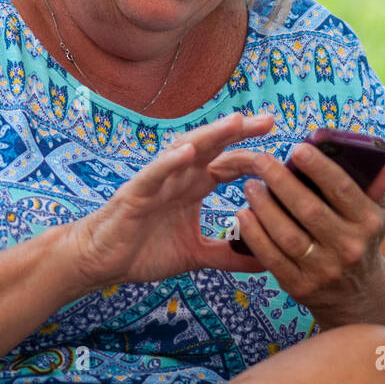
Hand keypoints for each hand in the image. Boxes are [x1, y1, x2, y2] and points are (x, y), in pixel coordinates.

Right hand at [64, 112, 276, 288]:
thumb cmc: (144, 250)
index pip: (229, 165)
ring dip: (210, 136)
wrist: (100, 261)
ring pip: (186, 152)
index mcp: (194, 187)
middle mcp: (179, 177)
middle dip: (240, 133)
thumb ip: (229, 255)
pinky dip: (169, 162)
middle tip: (270, 121)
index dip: (254, 156)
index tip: (284, 151)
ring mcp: (157, 182)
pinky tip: (186, 152)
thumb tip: (266, 262)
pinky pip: (154, 174)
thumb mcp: (196, 255)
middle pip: (214, 148)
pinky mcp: (135, 193)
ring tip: (234, 122)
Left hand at [207, 143, 384, 326]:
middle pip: (310, 210)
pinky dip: (254, 236)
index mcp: (369, 223)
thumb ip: (380, 184)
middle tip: (261, 161)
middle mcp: (349, 248)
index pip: (342, 189)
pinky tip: (243, 215)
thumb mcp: (376, 214)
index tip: (297, 148)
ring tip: (250, 185)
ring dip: (264, 208)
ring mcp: (324, 270)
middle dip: (282, 182)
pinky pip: (272, 259)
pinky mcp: (300, 287)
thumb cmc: (361, 240)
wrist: (358, 296)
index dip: (319, 168)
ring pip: (287, 235)